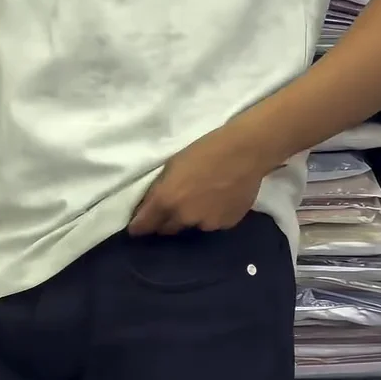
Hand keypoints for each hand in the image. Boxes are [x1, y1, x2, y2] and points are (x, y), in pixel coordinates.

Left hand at [129, 122, 267, 235]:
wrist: (245, 151)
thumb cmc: (205, 149)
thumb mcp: (174, 164)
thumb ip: (160, 189)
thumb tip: (150, 206)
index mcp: (167, 200)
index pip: (144, 225)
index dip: (139, 227)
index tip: (136, 228)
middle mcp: (184, 218)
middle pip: (167, 230)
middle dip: (165, 222)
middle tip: (171, 208)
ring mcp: (207, 225)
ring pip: (192, 227)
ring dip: (191, 218)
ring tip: (201, 199)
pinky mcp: (226, 225)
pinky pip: (212, 224)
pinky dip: (211, 216)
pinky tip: (219, 199)